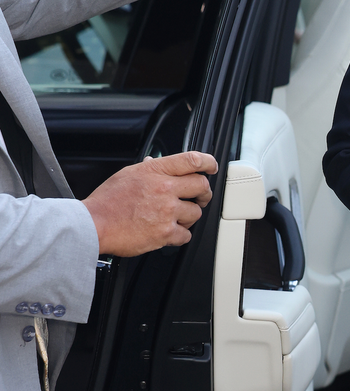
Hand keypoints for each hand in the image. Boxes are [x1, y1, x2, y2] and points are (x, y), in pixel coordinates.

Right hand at [82, 152, 218, 256]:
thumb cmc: (106, 201)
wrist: (92, 226)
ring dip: (188, 216)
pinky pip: (186, 235)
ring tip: (174, 218)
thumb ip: (148, 170)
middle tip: (200, 197)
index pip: (192, 160)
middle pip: (202, 186)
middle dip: (204, 193)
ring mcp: (167, 212)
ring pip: (196, 212)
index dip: (208, 162)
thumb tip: (156, 163)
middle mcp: (165, 189)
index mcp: (155, 172)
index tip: (212, 167)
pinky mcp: (165, 233)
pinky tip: (168, 232)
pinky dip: (179, 235)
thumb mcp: (127, 175)